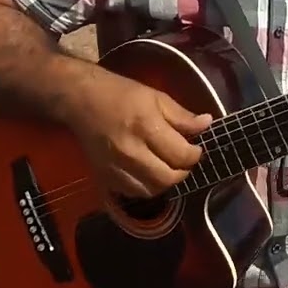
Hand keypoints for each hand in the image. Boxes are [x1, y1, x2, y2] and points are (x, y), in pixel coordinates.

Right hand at [68, 71, 212, 198]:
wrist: (80, 100)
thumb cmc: (121, 93)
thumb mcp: (156, 97)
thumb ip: (182, 115)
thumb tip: (207, 124)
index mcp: (146, 127)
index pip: (181, 155)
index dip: (195, 154)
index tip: (196, 148)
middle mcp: (130, 151)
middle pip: (167, 178)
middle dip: (182, 171)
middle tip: (183, 160)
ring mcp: (115, 167)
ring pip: (151, 190)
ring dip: (165, 182)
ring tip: (167, 167)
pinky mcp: (104, 176)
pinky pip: (132, 193)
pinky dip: (145, 187)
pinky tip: (148, 173)